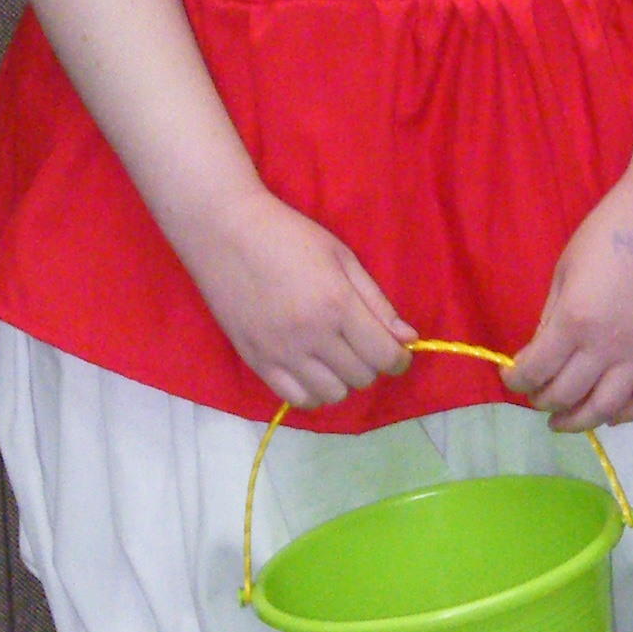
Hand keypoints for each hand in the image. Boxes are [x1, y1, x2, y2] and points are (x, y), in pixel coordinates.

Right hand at [178, 187, 412, 411]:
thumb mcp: (342, 257)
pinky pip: (296, 399)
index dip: (399, 360)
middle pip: (361, 378)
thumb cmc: (288, 235)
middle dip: (371, 364)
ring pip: (332, 394)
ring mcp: (280, 353)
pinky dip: (313, 392)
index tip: (398, 353)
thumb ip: (376, 302)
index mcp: (337, 305)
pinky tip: (312, 370)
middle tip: (362, 344)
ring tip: (335, 357)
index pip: (384, 356)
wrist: (225, 232)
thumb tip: (407, 339)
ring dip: (343, 380)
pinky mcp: (255, 361)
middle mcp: (311, 336)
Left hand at [503, 178, 632, 431]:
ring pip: (606, 408)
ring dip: (579, 420)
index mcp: (575, 321)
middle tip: (536, 397)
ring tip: (564, 420)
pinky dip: (627, 414)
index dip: (516, 380)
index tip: (512, 377)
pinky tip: (611, 415)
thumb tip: (538, 354)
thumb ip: (551, 318)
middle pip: (566, 395)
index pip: (536, 370)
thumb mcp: (565, 270)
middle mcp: (608, 347)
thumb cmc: (609, 231)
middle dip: (542, 400)